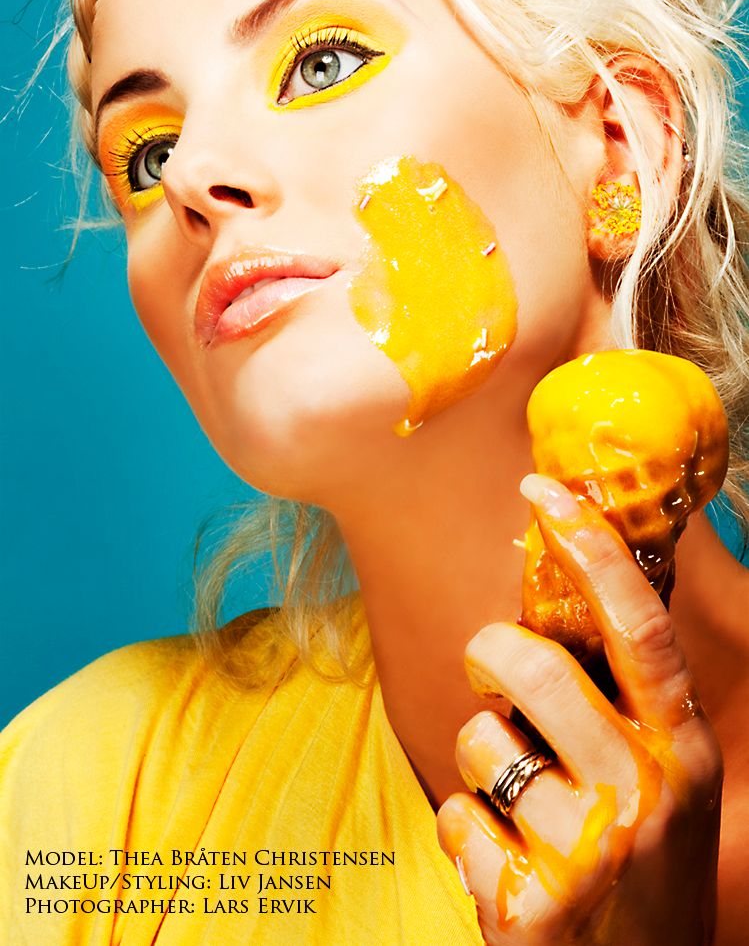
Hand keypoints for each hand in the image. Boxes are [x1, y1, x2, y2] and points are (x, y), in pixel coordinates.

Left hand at [436, 474, 722, 944]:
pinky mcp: (529, 909)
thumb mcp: (665, 782)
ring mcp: (588, 855)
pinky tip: (505, 861)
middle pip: (535, 668)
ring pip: (480, 741)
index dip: (592, 550)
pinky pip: (453, 817)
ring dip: (481, 757)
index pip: (641, 629)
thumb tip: (557, 598)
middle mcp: (644, 795)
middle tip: (493, 671)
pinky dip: (465, 830)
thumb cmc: (646, 866)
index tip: (542, 489)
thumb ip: (623, 705)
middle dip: (492, 654)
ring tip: (515, 797)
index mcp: (682, 750)